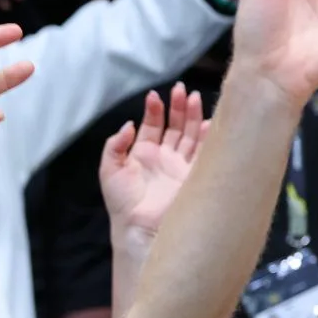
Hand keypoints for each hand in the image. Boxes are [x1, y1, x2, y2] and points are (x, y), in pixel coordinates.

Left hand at [100, 83, 208, 253]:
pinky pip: (204, 153)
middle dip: (178, 107)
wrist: (140, 228)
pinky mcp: (194, 177)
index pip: (153, 125)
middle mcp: (165, 158)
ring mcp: (181, 167)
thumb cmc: (123, 202)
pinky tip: (208, 122)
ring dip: (193, 116)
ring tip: (194, 97)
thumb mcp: (109, 169)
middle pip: (176, 126)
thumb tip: (129, 125)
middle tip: (181, 90)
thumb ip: (115, 145)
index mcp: (144, 154)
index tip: (155, 96)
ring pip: (191, 135)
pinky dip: (207, 137)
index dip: (155, 110)